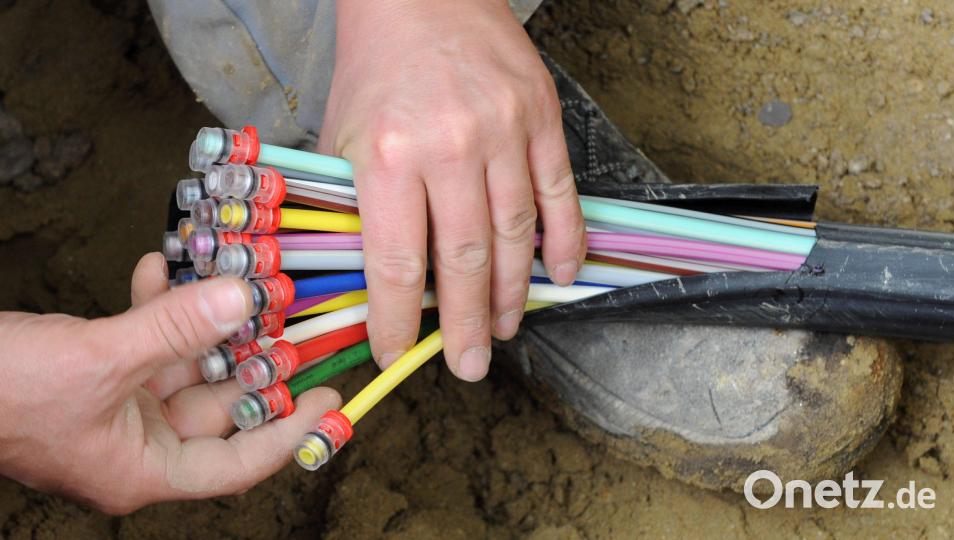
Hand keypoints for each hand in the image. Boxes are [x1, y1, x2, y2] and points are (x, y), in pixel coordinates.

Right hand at [0, 253, 339, 513]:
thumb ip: (175, 330)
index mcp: (142, 469)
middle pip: (218, 405)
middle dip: (252, 358)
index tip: (329, 396)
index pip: (237, 463)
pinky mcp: (95, 372)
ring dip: (205, 321)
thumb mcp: (98, 359)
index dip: (289, 431)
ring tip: (233, 278)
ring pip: (184, 364)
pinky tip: (162, 266)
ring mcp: (115, 407)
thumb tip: (244, 299)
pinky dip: (155, 306)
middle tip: (290, 317)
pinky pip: (143, 341)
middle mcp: (136, 443)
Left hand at [320, 0, 585, 381]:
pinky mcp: (541, 117)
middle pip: (464, 261)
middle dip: (466, 324)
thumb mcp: (342, 137)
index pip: (398, 264)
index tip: (398, 353)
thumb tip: (377, 280)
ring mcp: (504, 132)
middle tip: (469, 365)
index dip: (398, 321)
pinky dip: (564, 241)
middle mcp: (449, 147)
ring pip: (515, 236)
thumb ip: (358, 207)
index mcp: (387, 155)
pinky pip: (559, 193)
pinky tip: (562, 275)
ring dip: (513, 293)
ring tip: (505, 329)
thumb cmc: (376, 67)